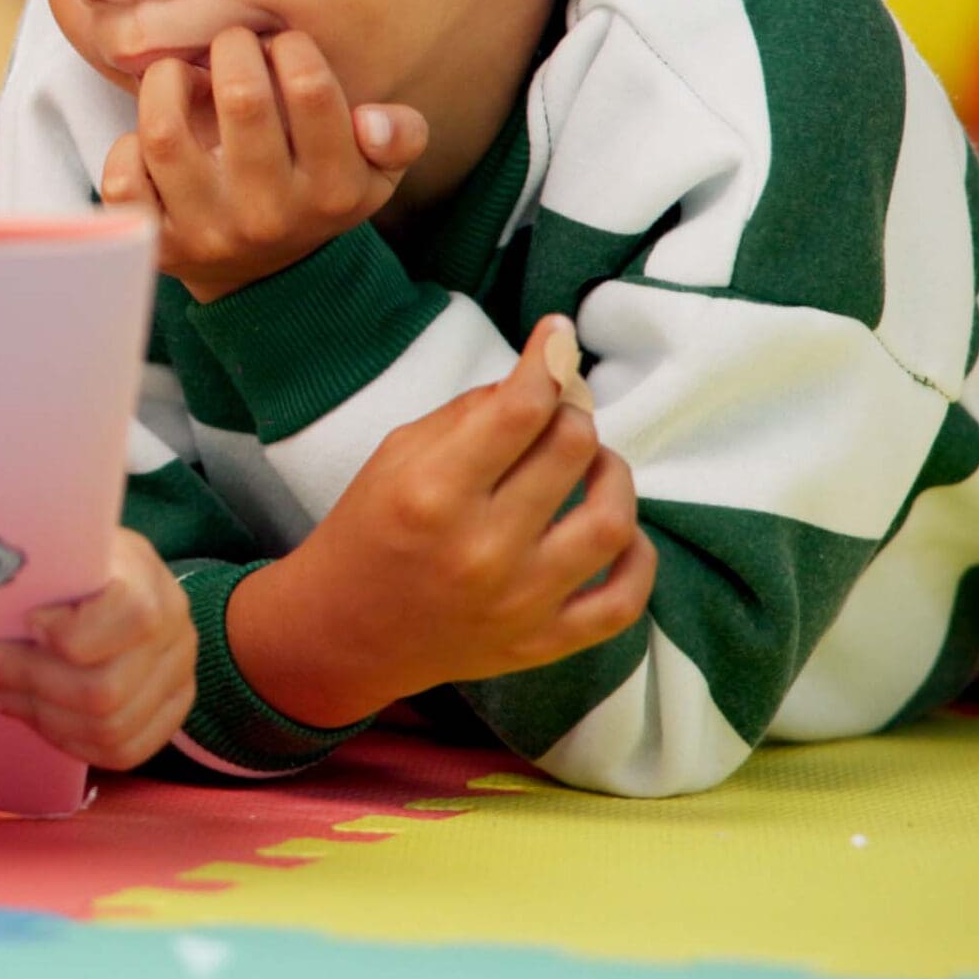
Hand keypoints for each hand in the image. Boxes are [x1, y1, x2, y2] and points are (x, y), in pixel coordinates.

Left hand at [0, 527, 196, 768]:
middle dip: (28, 683)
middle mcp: (176, 631)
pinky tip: (29, 714)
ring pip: (108, 728)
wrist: (121, 578)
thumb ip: (29, 575)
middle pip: (104, 688)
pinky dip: (66, 741)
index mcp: (148, 578)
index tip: (27, 623)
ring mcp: (179, 678)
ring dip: (36, 715)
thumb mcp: (55, 547)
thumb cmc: (73, 560)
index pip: (130, 617)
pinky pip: (121, 752)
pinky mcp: (170, 714)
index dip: (71, 633)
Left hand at [104, 27, 424, 301]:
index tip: (281, 45)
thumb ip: (400, 137)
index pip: (312, 92)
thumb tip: (373, 118)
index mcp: (332, 189)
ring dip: (167, 82)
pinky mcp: (158, 243)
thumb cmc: (316, 196)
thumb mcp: (376, 173)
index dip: (291, 48)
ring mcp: (209, 231)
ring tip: (183, 75)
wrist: (266, 278)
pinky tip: (151, 136)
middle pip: (242, 100)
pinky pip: (123, 179)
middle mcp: (270, 213)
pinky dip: (126, 144)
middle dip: (232, 49)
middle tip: (231, 45)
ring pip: (165, 133)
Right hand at [227, 318, 653, 727]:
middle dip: (572, 413)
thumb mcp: (395, 455)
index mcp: (432, 492)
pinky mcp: (543, 643)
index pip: (520, 408)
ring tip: (592, 465)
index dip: (549, 358)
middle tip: (558, 411)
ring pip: (612, 520)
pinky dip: (637, 558)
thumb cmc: (367, 531)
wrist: (342, 633)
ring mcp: (519, 602)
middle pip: (572, 450)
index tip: (557, 335)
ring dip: (612, 474)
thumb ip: (469, 414)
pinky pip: (624, 602)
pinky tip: (617, 534)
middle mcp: (481, 548)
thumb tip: (543, 378)